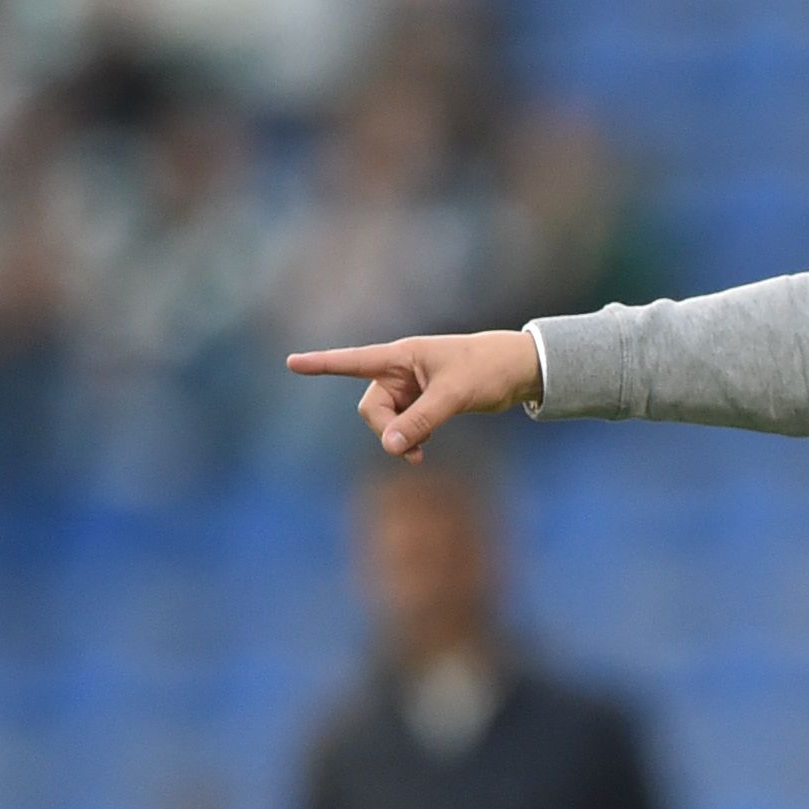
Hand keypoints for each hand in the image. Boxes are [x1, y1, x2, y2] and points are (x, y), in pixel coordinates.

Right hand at [284, 326, 540, 456]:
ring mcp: (410, 388)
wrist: (516, 370)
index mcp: (401, 356)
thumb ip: (421, 421)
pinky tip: (424, 448)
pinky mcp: (423, 402)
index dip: (322, 364)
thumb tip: (390, 447)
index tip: (291, 362)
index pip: (353, 361)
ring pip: (386, 421)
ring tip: (422, 452)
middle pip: (371, 408)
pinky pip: (402, 426)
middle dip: (386, 430)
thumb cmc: (486, 369)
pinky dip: (409, 439)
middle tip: (413, 450)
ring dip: (399, 438)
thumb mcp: (453, 395)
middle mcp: (400, 370)